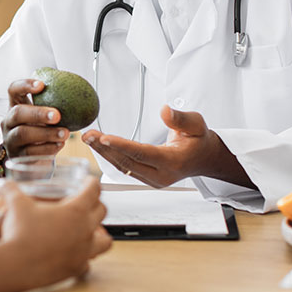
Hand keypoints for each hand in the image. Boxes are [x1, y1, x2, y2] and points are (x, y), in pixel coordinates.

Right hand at [0, 176, 111, 286]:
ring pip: (105, 240)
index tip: (88, 181)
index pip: (93, 190)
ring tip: (89, 232)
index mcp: (75, 210)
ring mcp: (83, 250)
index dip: (92, 182)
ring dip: (100, 234)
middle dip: (96, 204)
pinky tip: (74, 255)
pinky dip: (84, 257)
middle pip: (102, 211)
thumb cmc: (20, 233)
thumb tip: (3, 182)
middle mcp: (85, 229)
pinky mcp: (76, 268)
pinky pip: (88, 262)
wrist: (17, 265)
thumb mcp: (15, 204)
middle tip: (86, 202)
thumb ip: (11, 190)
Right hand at [1, 78, 68, 157]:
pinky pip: (30, 152)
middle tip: (57, 115)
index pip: (13, 90)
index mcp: (15, 106)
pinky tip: (59, 144)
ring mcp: (10, 140)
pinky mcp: (16, 156)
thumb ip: (52, 106)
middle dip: (38, 113)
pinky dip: (47, 148)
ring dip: (46, 133)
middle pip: (17, 113)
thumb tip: (78, 96)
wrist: (33, 159)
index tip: (42, 85)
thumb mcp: (43, 118)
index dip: (24, 85)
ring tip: (64, 133)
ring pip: (22, 134)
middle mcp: (8, 122)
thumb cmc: (40, 132)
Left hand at [82, 105, 251, 188]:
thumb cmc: (199, 140)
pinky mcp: (146, 179)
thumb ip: (180, 118)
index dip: (122, 146)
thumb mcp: (197, 124)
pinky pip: (125, 168)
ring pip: (124, 167)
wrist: (204, 158)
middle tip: (88, 135)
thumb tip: (164, 110)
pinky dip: (110, 156)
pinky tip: (99, 145)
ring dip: (104, 153)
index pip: (143, 154)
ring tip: (89, 138)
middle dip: (105, 149)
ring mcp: (153, 180)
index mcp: (174, 163)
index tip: (104, 138)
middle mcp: (162, 176)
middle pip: (128, 163)